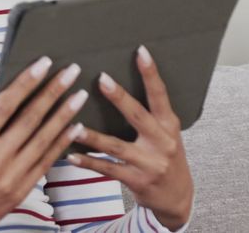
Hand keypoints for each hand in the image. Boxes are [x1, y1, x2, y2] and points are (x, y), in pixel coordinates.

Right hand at [0, 57, 89, 232]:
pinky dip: (62, 143)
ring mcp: (9, 178)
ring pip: (43, 140)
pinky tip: (75, 127)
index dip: (26, 82)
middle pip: (30, 119)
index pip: (5, 105)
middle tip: (71, 71)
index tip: (43, 63)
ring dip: (64, 115)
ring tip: (79, 95)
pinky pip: (45, 162)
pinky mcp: (19, 192)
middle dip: (53, 92)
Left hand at [66, 45, 193, 229]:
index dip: (151, 73)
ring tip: (73, 125)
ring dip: (93, 136)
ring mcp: (149, 163)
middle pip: (138, 115)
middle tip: (101, 78)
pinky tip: (71, 155)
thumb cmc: (166, 156)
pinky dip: (88, 162)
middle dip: (119, 97)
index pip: (160, 94)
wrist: (177, 197)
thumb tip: (124, 81)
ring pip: (116, 147)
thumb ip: (152, 113)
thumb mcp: (168, 132)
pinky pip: (108, 169)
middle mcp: (162, 142)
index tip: (140, 51)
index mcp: (169, 125)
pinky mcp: (136, 180)